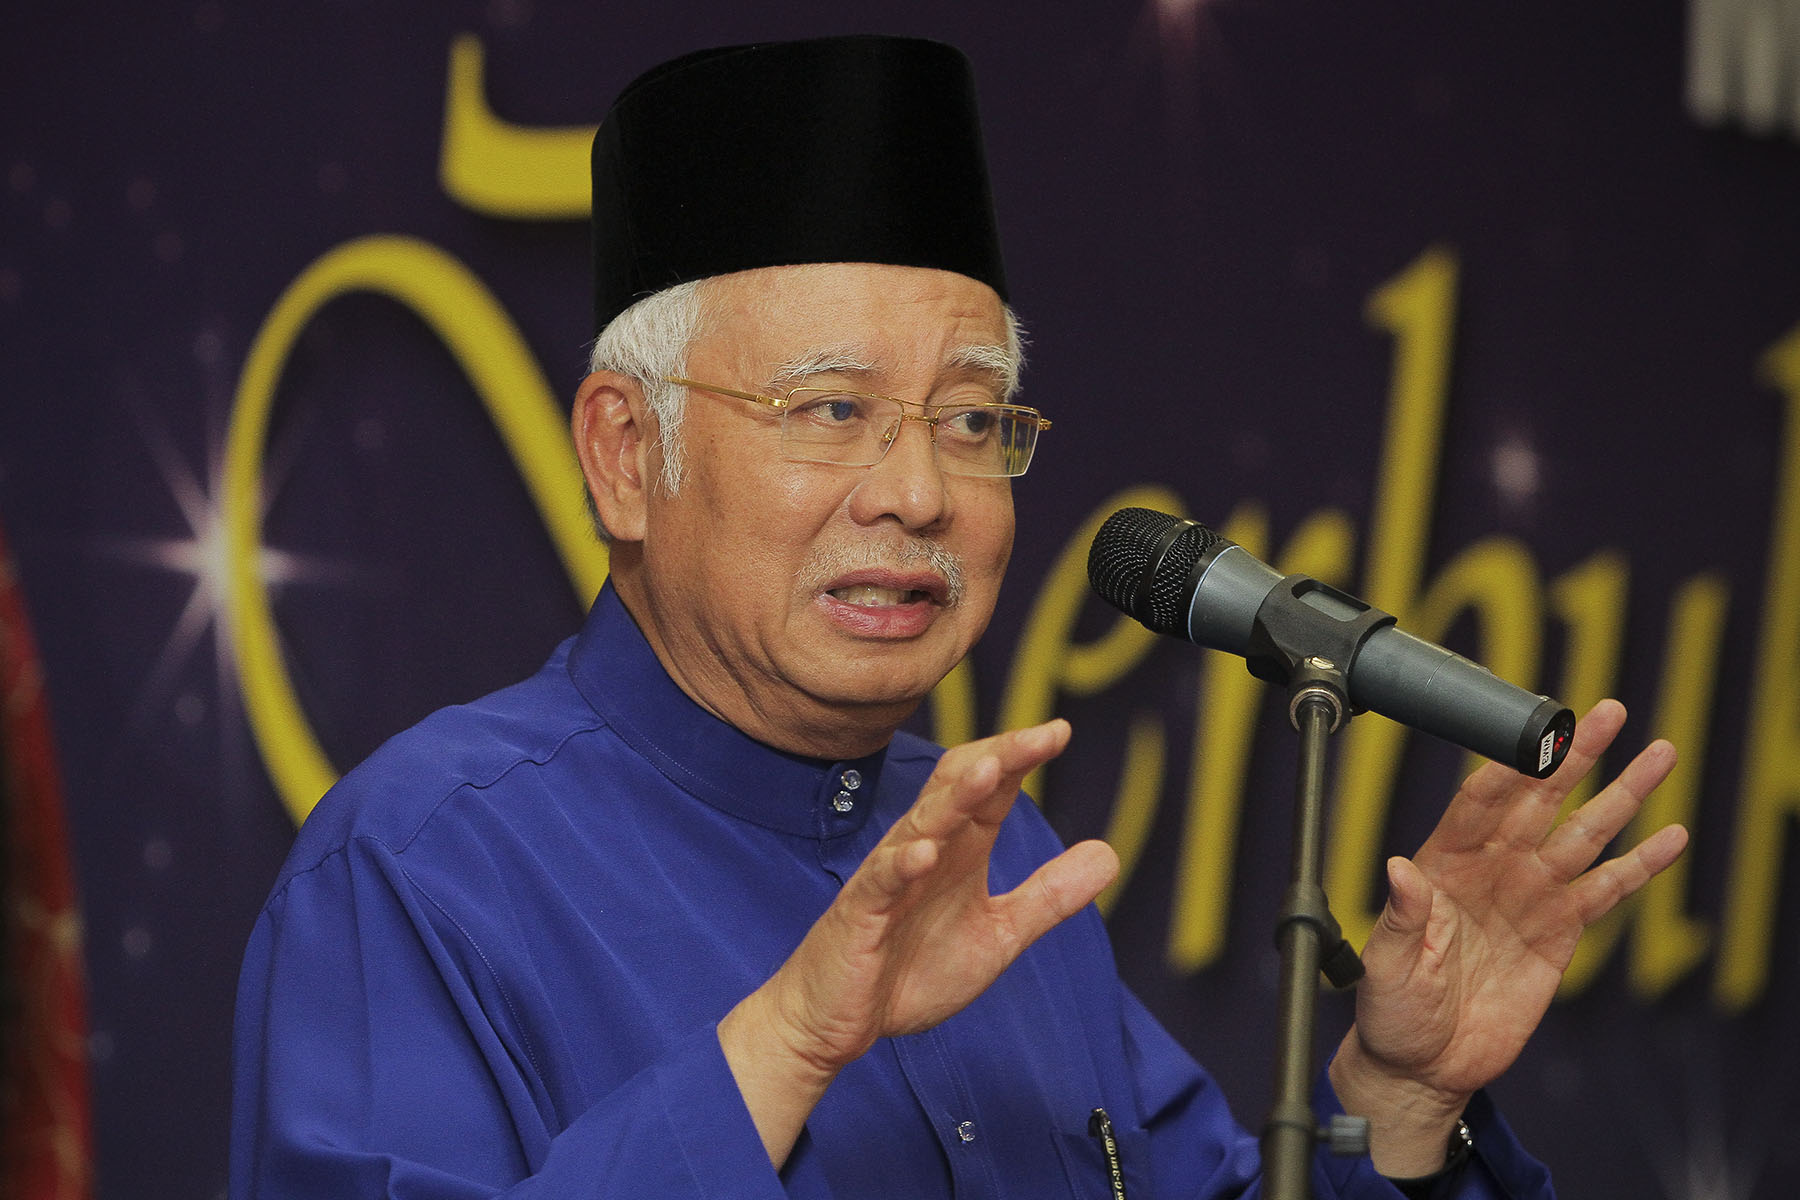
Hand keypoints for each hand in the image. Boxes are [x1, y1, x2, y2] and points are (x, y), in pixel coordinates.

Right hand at [719, 720, 1118, 1166]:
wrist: (836, 1020)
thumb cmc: (909, 969)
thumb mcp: (998, 935)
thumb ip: (1049, 896)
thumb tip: (1110, 854)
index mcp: (958, 852)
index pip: (990, 790)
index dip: (1021, 760)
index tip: (1059, 732)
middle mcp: (924, 851)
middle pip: (958, 788)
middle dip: (998, 758)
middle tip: (1040, 736)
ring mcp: (888, 879)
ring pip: (921, 823)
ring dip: (955, 797)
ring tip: (990, 770)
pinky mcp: (860, 914)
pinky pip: (880, 881)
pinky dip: (903, 864)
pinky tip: (925, 853)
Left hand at [1330, 700, 1688, 1175]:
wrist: (1424, 1062)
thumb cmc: (1393, 1008)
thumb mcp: (1388, 963)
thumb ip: (1403, 915)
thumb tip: (1400, 870)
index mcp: (1443, 862)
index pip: (1478, 802)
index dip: (1505, 768)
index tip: (1534, 738)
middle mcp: (1492, 867)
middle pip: (1540, 798)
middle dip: (1575, 756)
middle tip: (1607, 713)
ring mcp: (1530, 895)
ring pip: (1584, 832)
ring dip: (1621, 795)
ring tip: (1658, 754)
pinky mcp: (1560, 931)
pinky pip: (1606, 889)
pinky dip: (1639, 864)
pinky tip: (1670, 837)